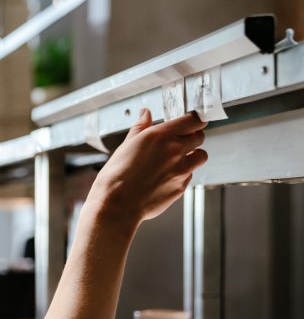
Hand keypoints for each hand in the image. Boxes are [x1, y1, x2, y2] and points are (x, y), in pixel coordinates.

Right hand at [88, 108, 207, 226]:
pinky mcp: (181, 186)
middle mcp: (175, 150)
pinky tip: (165, 177)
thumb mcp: (125, 146)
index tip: (192, 123)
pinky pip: (190, 175)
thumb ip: (140, 127)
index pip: (193, 120)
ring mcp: (181, 169)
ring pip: (201, 156)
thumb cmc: (116, 177)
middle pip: (200, 137)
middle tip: (179, 143)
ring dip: (193, 155)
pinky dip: (183, 174)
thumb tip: (145, 114)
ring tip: (177, 161)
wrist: (116, 205)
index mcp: (160, 136)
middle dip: (192, 138)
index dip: (195, 120)